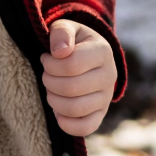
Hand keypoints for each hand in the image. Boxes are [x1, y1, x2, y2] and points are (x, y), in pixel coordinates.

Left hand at [40, 17, 116, 138]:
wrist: (87, 55)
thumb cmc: (72, 41)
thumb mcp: (65, 27)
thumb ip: (61, 32)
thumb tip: (60, 52)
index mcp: (103, 51)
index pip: (71, 65)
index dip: (50, 64)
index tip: (45, 58)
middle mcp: (110, 76)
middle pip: (71, 88)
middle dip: (49, 82)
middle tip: (46, 74)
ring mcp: (107, 97)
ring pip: (75, 109)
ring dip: (53, 100)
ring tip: (51, 89)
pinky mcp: (101, 114)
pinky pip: (86, 127)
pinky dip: (66, 123)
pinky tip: (57, 111)